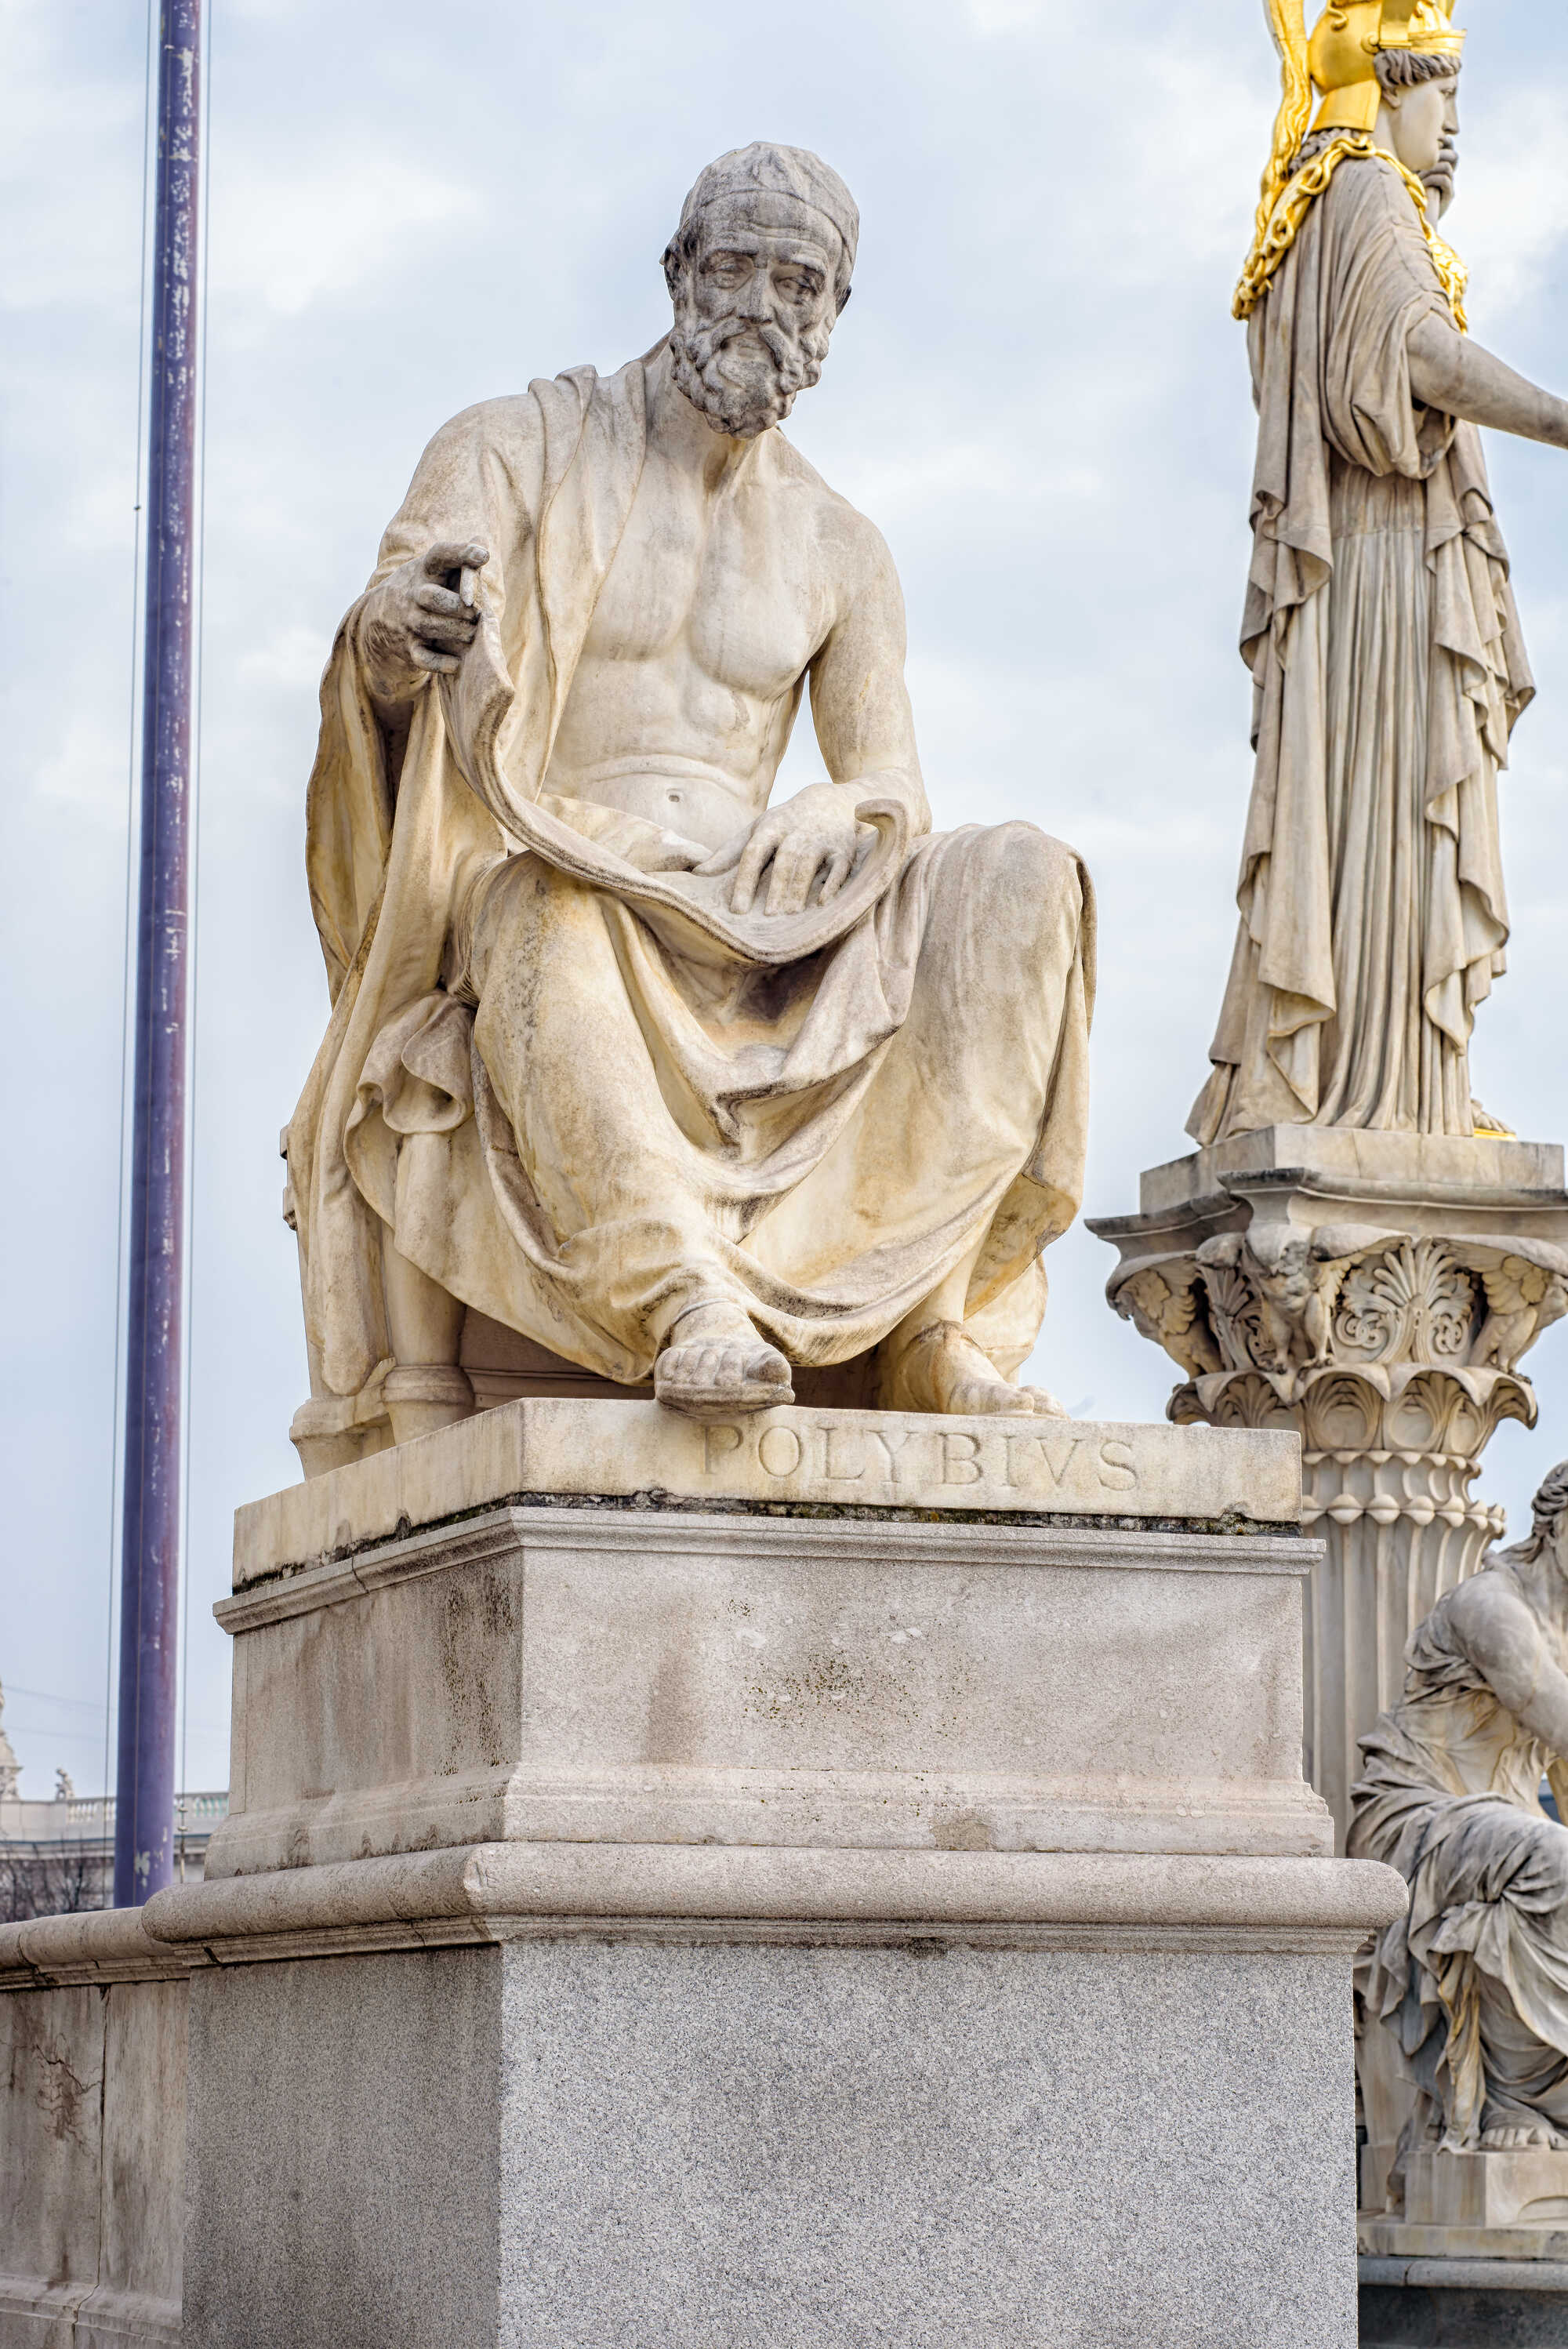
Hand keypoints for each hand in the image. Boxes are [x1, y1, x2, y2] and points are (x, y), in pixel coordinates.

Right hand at [361, 538, 488, 705]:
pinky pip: (423, 658)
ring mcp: (409, 622)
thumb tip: (483, 539)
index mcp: (423, 570)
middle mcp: (412, 594)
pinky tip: (456, 663)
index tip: (483, 555)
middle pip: (431, 596)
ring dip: (456, 631)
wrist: (377, 618)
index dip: (461, 553)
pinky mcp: (409, 648)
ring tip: (471, 633)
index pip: (439, 555)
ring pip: (430, 626)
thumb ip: (458, 559)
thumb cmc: (419, 588)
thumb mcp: (431, 570)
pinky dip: (440, 663)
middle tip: (474, 613)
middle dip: (457, 606)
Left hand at [697, 782, 860, 915]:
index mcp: (770, 828)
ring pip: (810, 865)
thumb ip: (728, 853)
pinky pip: (839, 868)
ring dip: (800, 890)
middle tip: (767, 917)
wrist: (831, 802)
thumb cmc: (786, 823)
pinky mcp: (844, 849)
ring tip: (790, 915)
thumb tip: (696, 874)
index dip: (745, 881)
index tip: (737, 910)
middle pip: (784, 860)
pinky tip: (822, 903)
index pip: (753, 854)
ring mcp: (822, 839)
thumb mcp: (756, 830)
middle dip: (776, 888)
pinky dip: (832, 884)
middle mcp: (795, 832)